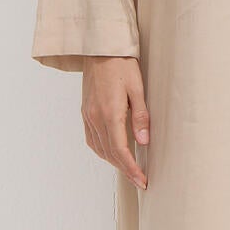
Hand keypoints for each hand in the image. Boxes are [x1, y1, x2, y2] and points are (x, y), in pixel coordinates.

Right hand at [80, 56, 149, 188]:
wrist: (99, 48)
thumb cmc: (122, 64)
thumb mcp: (137, 88)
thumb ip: (140, 116)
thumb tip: (144, 142)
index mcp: (109, 113)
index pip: (120, 150)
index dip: (132, 169)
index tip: (142, 181)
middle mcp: (95, 117)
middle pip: (109, 153)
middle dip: (125, 170)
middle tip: (140, 180)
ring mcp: (88, 115)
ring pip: (99, 148)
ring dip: (114, 162)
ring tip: (129, 170)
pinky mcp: (85, 112)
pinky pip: (92, 139)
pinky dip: (103, 151)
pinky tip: (112, 152)